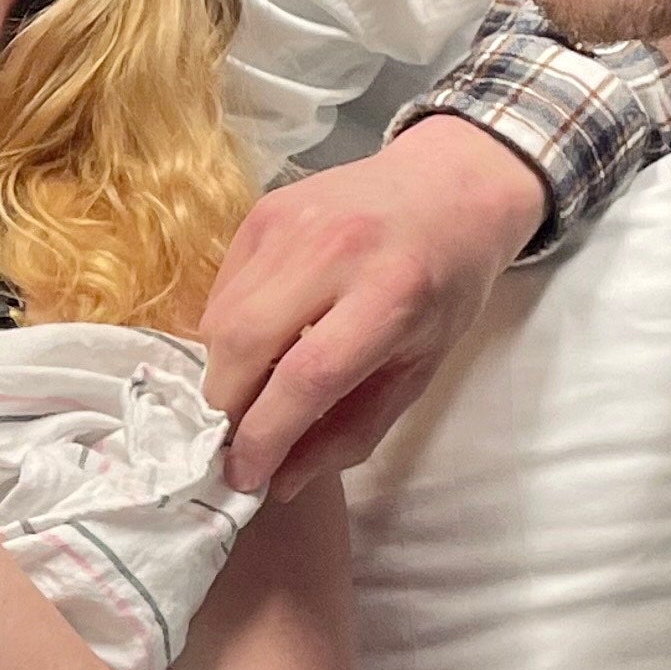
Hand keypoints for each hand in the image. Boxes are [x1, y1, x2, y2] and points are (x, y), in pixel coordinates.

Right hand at [200, 115, 545, 491]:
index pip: (307, 377)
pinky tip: (258, 340)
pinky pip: (222, 290)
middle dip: (226, 406)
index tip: (244, 475)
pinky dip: (227, 330)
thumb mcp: (419, 369)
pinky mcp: (263, 212)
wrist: (448, 188)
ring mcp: (293, 223)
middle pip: (245, 344)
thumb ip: (352, 431)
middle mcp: (337, 250)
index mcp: (393, 296)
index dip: (265, 436)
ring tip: (249, 391)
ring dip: (223, 371)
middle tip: (233, 438)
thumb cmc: (443, 289)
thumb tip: (282, 482)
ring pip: (221, 318)